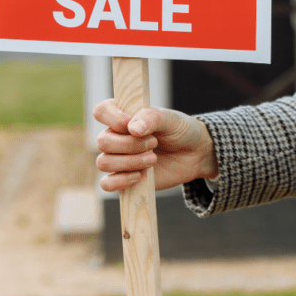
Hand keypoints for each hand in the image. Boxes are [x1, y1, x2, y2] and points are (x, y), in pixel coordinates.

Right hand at [93, 99, 217, 191]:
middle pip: (102, 142)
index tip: (132, 124)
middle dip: (129, 144)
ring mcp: (118, 158)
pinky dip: (120, 181)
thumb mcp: (171, 119)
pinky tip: (139, 176)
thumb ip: (152, 118)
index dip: (113, 119)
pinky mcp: (124, 177)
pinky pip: (106, 184)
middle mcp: (116, 136)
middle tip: (154, 143)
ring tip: (153, 159)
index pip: (101, 111)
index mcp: (123, 115)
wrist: (194, 154)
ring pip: (103, 163)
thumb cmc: (180, 131)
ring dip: (129, 162)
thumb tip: (132, 128)